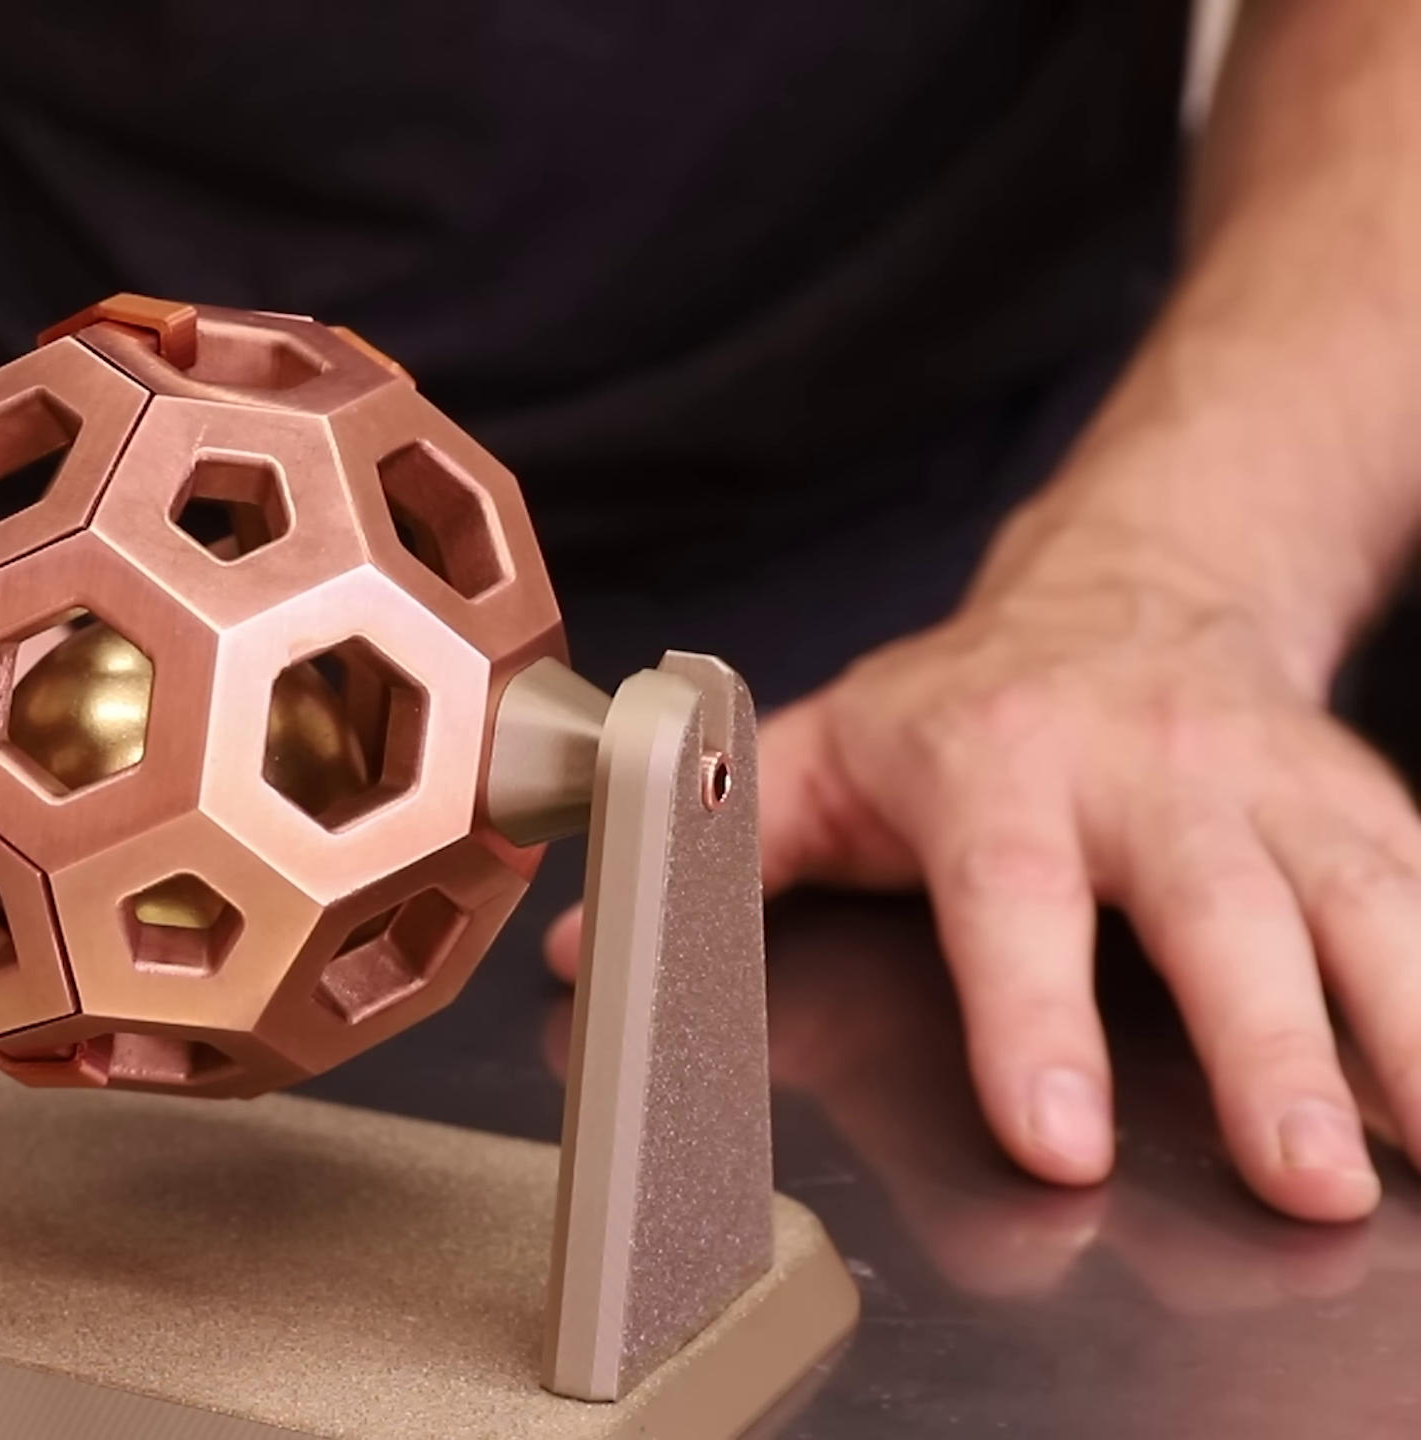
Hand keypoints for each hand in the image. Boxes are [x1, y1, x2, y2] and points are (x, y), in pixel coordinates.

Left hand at [547, 567, 1418, 1222]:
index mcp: (996, 761)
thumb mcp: (823, 750)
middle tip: (1297, 1178)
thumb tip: (581, 944)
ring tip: (1420, 1151)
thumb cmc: (965, 706)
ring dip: (1398, 1033)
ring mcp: (1270, 784)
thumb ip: (721, 842)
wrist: (1133, 587)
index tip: (1057, 1137)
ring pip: (1356, 902)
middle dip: (1262, 1046)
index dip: (1030, 1019)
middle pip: (1212, 908)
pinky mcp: (1366, 805)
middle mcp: (1148, 767)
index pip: (1011, 898)